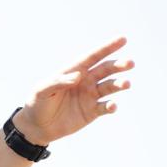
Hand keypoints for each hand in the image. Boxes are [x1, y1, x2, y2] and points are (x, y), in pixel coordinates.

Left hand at [13, 37, 133, 144]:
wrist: (37, 126)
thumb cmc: (37, 103)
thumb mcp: (42, 91)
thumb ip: (58, 82)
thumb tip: (78, 76)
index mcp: (73, 71)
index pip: (92, 57)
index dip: (107, 48)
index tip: (122, 39)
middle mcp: (85, 81)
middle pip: (106, 69)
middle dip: (118, 65)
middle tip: (129, 63)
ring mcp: (90, 96)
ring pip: (110, 86)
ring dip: (119, 84)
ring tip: (126, 84)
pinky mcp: (92, 112)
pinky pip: (105, 107)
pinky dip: (111, 106)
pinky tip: (112, 106)